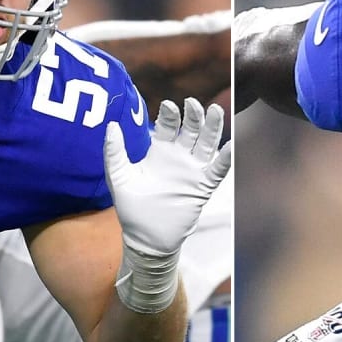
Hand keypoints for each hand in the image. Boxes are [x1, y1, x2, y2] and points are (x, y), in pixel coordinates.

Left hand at [105, 97, 231, 311]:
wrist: (145, 238)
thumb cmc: (131, 208)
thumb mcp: (119, 176)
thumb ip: (114, 151)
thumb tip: (111, 125)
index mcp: (160, 152)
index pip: (169, 126)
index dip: (170, 114)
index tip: (169, 105)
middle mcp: (179, 158)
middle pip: (192, 130)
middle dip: (194, 115)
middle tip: (192, 103)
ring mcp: (193, 172)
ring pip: (207, 144)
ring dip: (212, 129)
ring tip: (215, 111)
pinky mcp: (202, 187)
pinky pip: (218, 170)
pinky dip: (225, 158)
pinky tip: (230, 145)